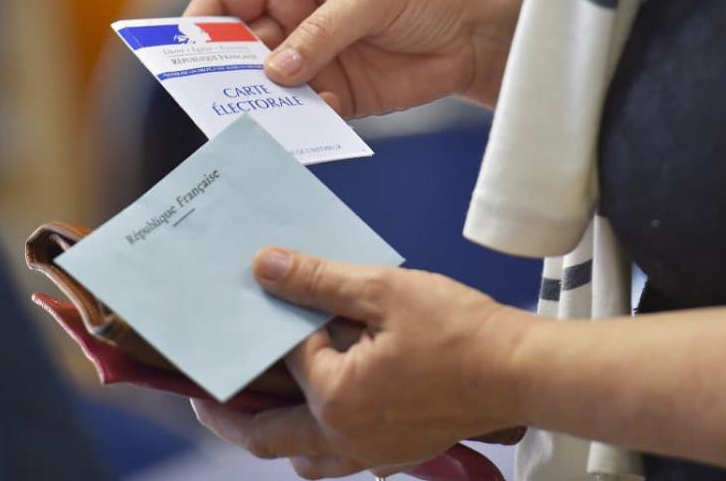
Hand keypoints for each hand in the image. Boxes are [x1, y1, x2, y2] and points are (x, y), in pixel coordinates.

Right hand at [184, 0, 529, 116]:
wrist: (477, 33)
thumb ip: (322, 32)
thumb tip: (274, 71)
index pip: (226, 0)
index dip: (201, 25)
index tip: (187, 55)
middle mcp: (294, 22)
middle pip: (239, 51)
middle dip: (226, 75)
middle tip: (213, 102)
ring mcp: (316, 62)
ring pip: (269, 88)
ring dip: (261, 106)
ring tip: (255, 124)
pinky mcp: (340, 97)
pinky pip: (306, 116)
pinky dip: (299, 127)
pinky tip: (302, 132)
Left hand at [192, 248, 530, 477]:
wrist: (520, 370)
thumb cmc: (459, 330)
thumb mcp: (383, 291)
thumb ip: (319, 281)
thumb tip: (266, 266)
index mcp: (335, 398)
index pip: (286, 357)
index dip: (279, 321)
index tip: (263, 295)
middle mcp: (346, 437)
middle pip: (269, 437)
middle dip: (231, 419)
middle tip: (204, 399)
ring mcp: (374, 452)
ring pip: (306, 458)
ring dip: (277, 438)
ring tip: (260, 413)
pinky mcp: (400, 452)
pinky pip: (343, 458)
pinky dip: (322, 441)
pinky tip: (331, 412)